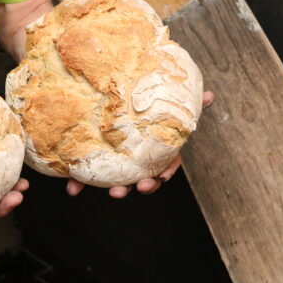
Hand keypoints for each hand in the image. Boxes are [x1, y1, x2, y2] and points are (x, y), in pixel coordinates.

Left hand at [66, 90, 214, 197]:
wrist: (115, 91)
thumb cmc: (150, 100)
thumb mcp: (168, 98)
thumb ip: (187, 100)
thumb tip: (211, 96)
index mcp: (157, 146)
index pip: (166, 164)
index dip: (163, 173)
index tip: (159, 178)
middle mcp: (139, 156)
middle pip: (143, 176)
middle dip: (137, 186)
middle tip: (128, 190)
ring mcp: (118, 159)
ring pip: (117, 179)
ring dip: (111, 189)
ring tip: (105, 192)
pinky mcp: (96, 157)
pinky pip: (88, 173)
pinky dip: (79, 182)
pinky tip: (71, 187)